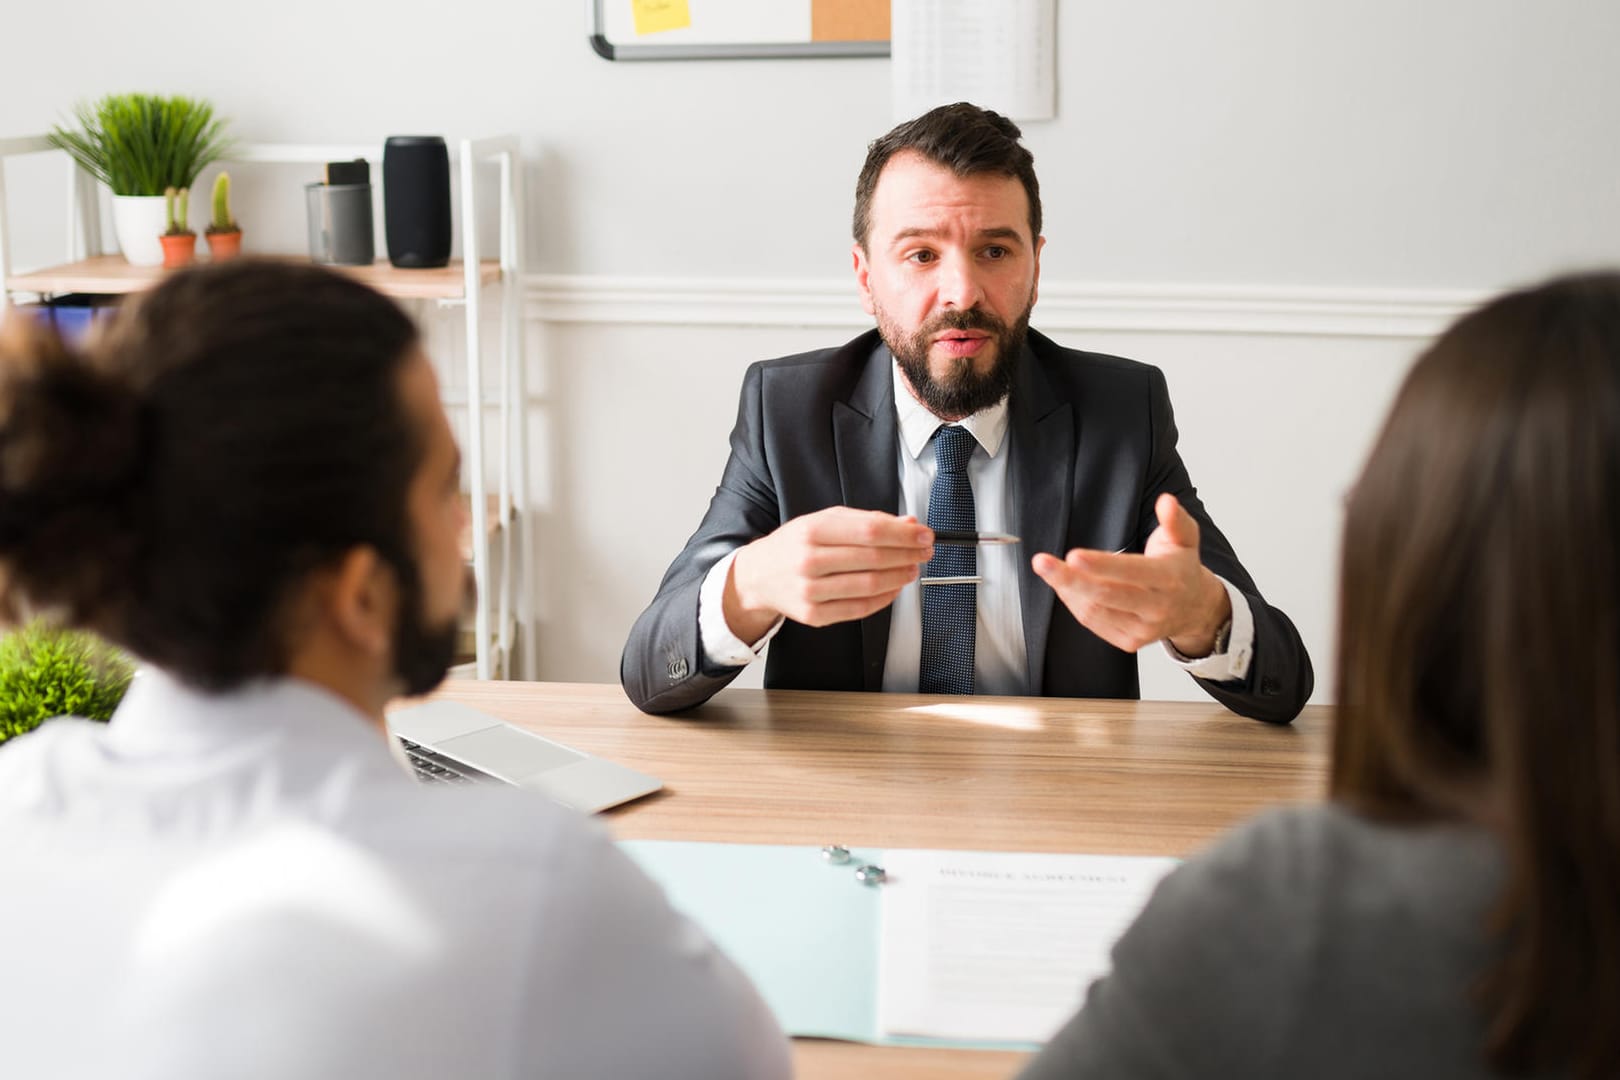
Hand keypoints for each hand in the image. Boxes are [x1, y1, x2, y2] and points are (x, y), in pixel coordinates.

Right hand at [724, 507, 933, 643]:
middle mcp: (809, 560)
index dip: (904, 534)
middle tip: (924, 552)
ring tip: (912, 569)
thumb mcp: (824, 521)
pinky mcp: (814, 615)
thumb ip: (866, 521)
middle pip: (874, 558)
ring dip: (900, 577)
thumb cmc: (794, 546)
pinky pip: (860, 609)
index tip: (923, 534)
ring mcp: (811, 591)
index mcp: (812, 530)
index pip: (870, 530)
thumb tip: (907, 523)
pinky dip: (885, 599)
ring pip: (870, 585)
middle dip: (908, 554)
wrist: (758, 576)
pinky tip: (894, 588)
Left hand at [1032, 493, 1230, 655]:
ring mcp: (1142, 629)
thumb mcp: (1184, 539)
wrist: (1193, 609)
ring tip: (1051, 569)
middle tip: (1042, 562)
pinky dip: (1074, 603)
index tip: (1073, 556)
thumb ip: (1175, 519)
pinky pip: (1093, 623)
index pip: (1132, 572)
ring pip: (1094, 611)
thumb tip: (1166, 502)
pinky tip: (1068, 586)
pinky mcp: (1129, 642)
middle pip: (1106, 595)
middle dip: (1069, 579)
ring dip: (1067, 589)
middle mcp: (1156, 607)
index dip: (1101, 565)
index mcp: (1169, 578)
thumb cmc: (1180, 568)